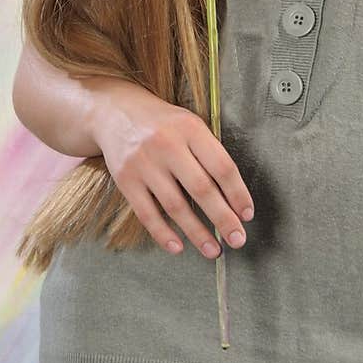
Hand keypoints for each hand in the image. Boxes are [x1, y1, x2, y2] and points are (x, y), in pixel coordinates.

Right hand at [87, 78, 254, 258]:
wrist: (115, 111)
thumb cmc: (162, 123)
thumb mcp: (189, 124)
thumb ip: (209, 152)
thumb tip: (233, 196)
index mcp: (191, 129)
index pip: (222, 166)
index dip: (238, 193)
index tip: (247, 214)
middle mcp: (168, 145)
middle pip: (202, 188)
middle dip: (223, 218)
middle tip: (238, 240)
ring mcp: (144, 163)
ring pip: (175, 206)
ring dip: (197, 233)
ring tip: (213, 250)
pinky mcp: (125, 180)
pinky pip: (147, 213)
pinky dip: (163, 233)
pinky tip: (177, 247)